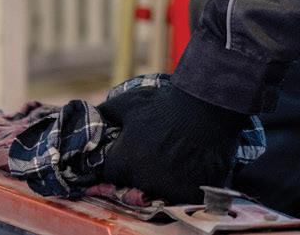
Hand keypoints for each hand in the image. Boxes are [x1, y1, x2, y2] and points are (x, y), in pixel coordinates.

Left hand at [98, 82, 248, 202]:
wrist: (205, 107)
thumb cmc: (164, 103)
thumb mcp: (129, 102)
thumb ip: (108, 113)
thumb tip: (94, 116)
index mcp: (125, 160)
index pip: (112, 172)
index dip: (121, 161)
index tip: (131, 153)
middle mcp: (143, 179)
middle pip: (134, 183)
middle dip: (140, 170)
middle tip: (155, 152)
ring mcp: (167, 188)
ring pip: (157, 191)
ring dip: (162, 179)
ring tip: (174, 158)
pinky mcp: (190, 193)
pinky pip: (181, 196)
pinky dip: (184, 185)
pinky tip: (189, 167)